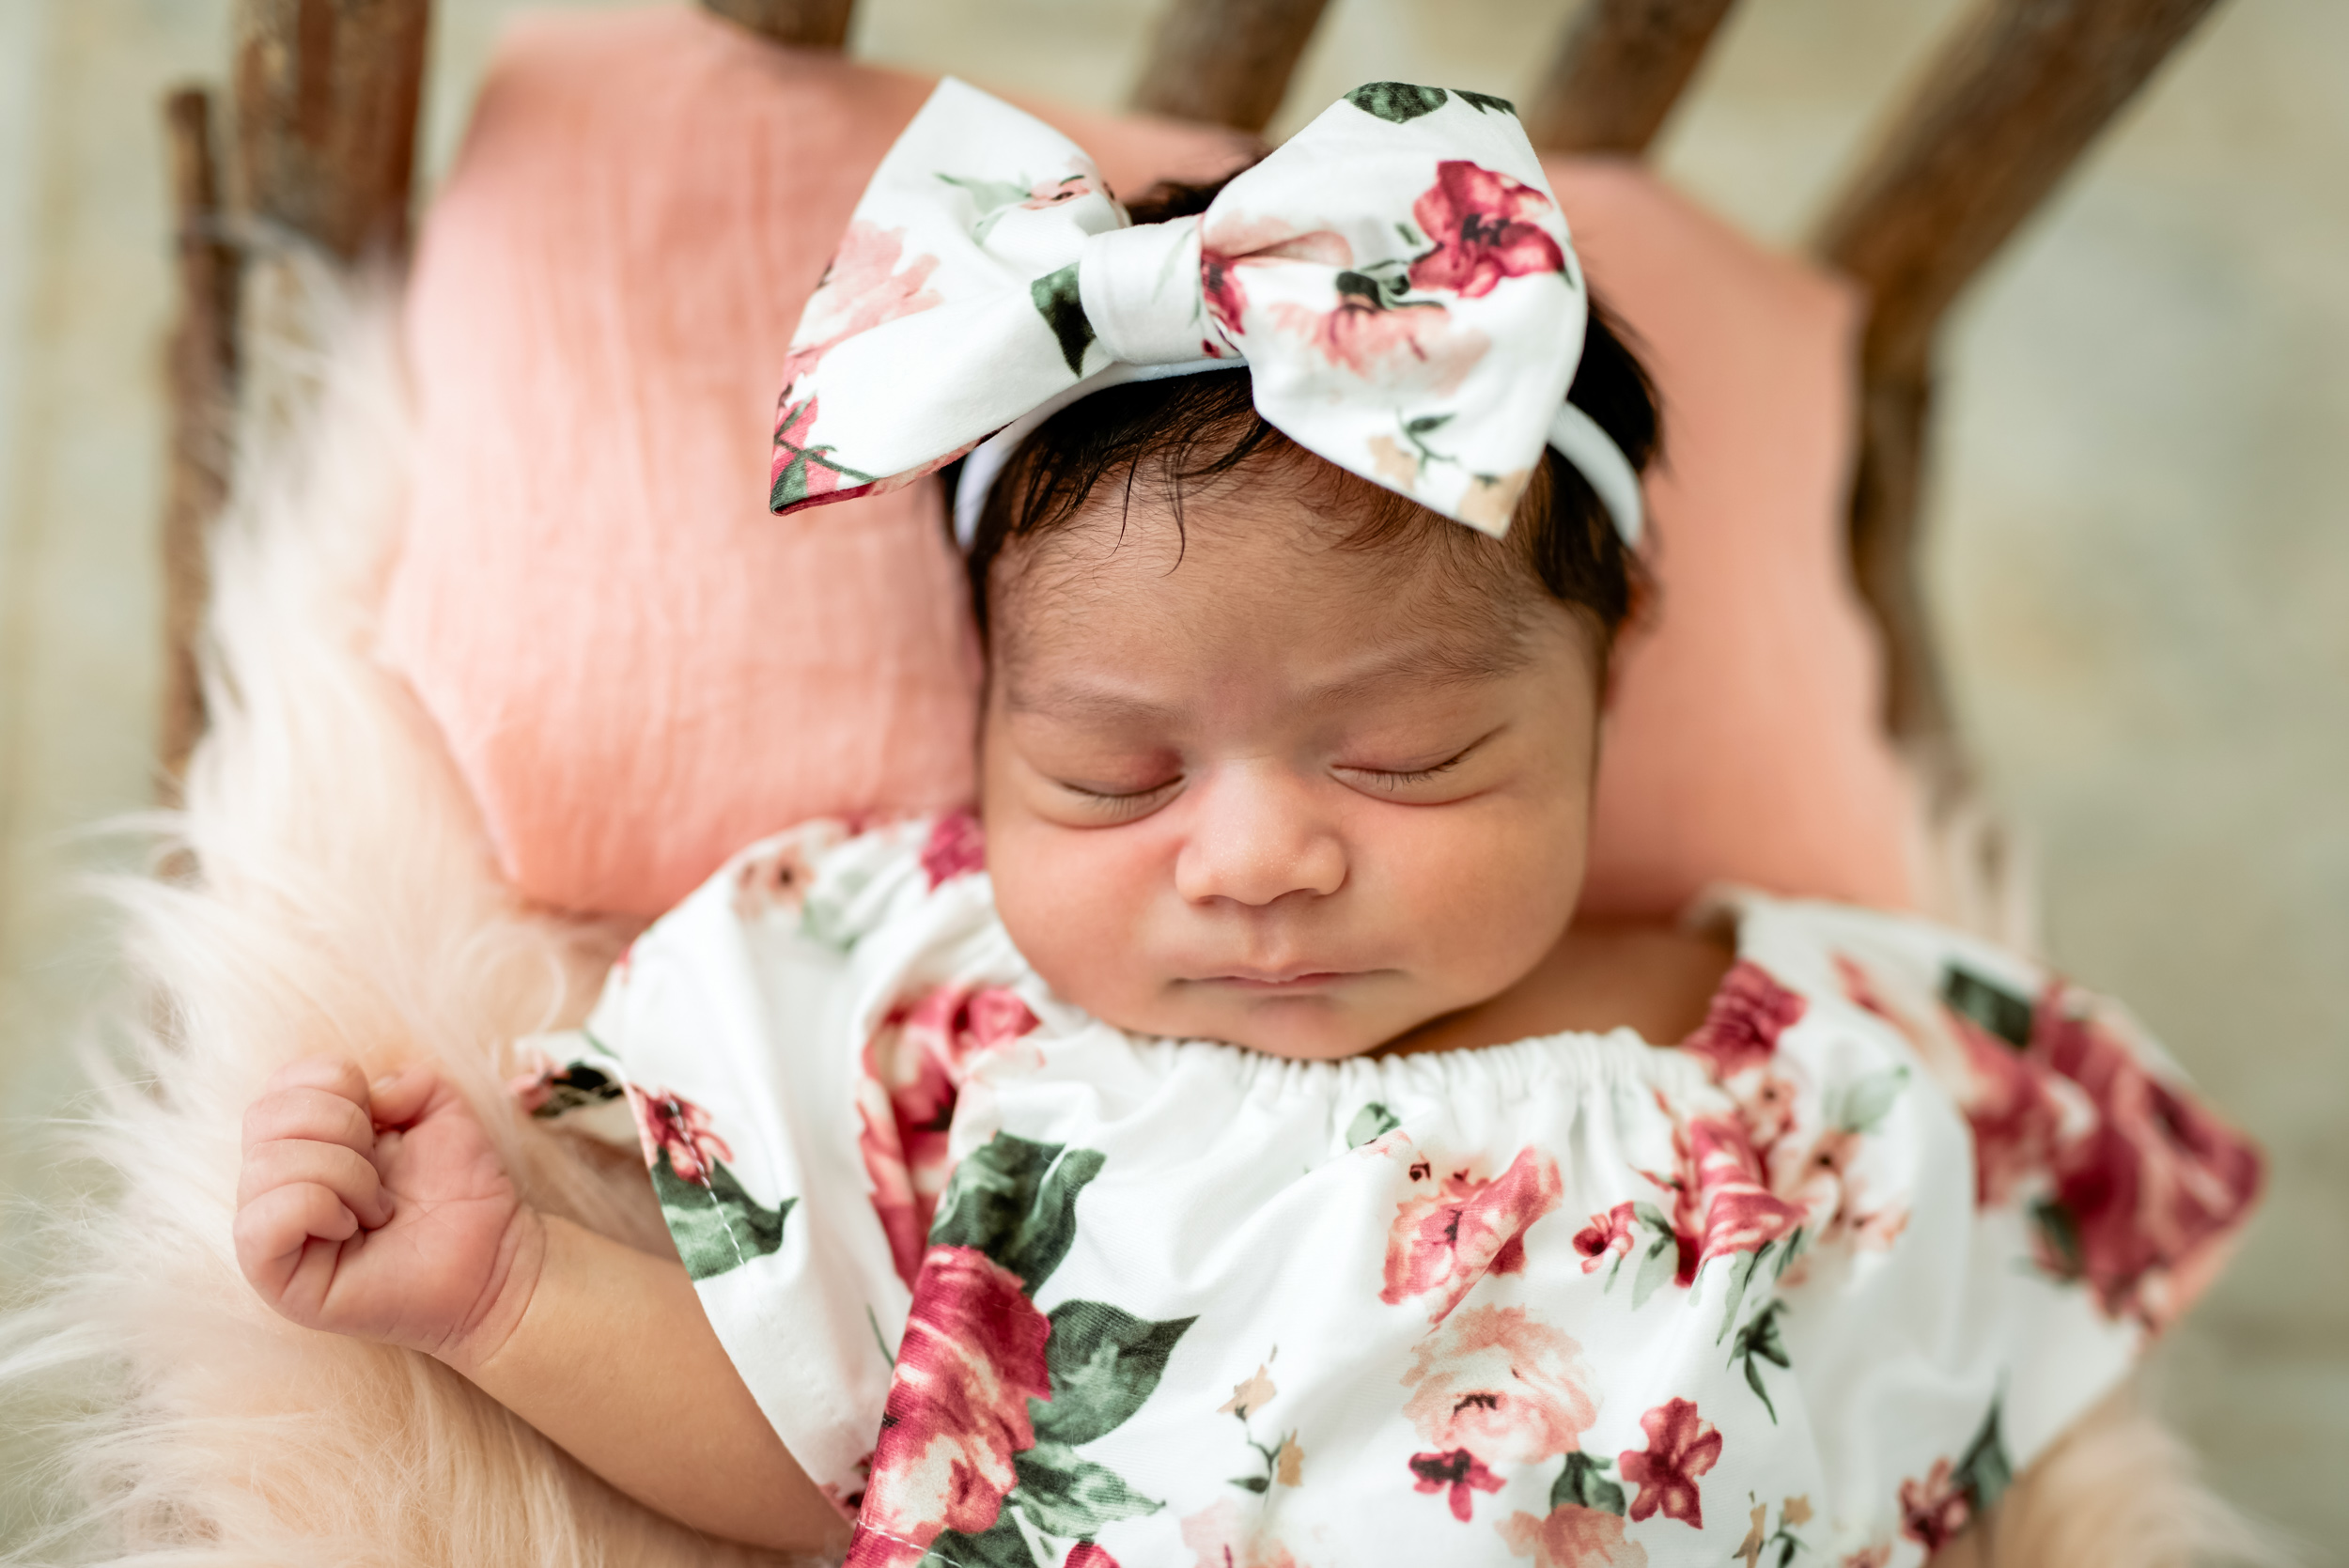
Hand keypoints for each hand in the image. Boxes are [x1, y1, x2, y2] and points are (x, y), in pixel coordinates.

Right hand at [235, 1055, 542, 1367]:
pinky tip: (351, 1228)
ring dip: (343, 1173)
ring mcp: (270, 1233)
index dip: (340, 1085)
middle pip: (266, 1116)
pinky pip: (259, 1225)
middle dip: (343, 1126)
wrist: (494, 1261)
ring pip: (266, 1165)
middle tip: (382, 1172)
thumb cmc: (463, 1193)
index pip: (280, 1085)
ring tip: (377, 1207)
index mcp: (304, 1142)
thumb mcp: (444, 1113)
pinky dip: (315, 1208)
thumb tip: (372, 1091)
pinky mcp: (276, 1279)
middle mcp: (276, 1184)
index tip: (384, 1123)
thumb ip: (409, 1080)